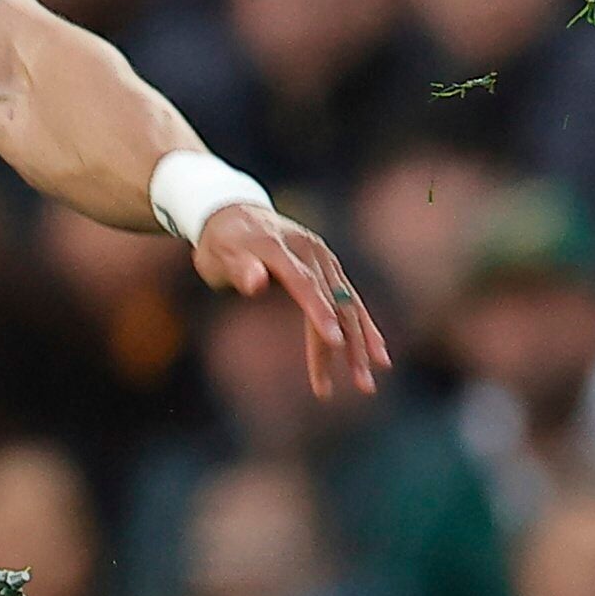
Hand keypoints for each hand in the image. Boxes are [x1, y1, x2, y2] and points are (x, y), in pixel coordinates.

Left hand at [192, 199, 393, 396]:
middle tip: (359, 383)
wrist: (234, 213)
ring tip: (368, 382)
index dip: (319, 312)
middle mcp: (310, 251)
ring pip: (348, 305)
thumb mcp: (217, 254)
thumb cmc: (220, 243)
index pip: (303, 283)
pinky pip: (351, 300)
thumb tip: (255, 282)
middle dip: (348, 344)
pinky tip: (377, 353)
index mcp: (279, 248)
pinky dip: (364, 327)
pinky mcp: (330, 268)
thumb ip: (238, 267)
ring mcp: (324, 259)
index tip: (334, 341)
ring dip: (361, 344)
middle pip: (334, 300)